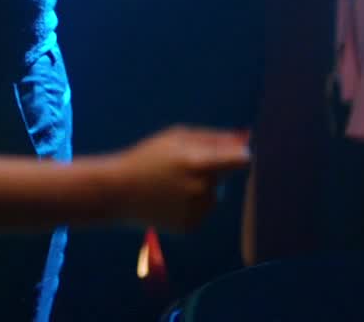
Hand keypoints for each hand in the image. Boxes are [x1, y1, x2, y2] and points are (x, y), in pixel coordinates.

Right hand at [95, 127, 251, 232]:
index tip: (238, 155)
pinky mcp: (190, 226)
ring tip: (170, 186)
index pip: (240, 160)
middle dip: (209, 172)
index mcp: (197, 163)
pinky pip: (202, 212)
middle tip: (180, 170)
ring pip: (213, 196)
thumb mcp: (176, 137)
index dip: (242, 156)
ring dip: (200, 190)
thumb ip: (213, 138)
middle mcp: (200, 189)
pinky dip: (190, 206)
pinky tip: (168, 201)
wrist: (118, 191)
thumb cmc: (147, 157)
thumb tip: (245, 139)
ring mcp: (196, 211)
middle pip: (223, 178)